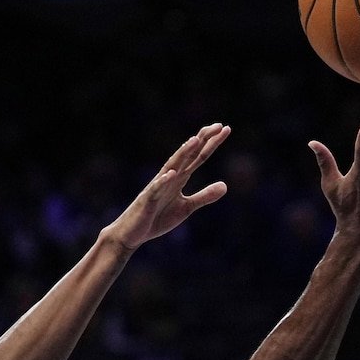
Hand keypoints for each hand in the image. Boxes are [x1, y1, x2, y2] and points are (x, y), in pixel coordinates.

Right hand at [102, 123, 230, 250]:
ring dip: (183, 153)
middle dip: (202, 140)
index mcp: (180, 178)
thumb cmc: (158, 218)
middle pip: (188, 155)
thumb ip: (204, 196)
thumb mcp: (186, 208)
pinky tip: (172, 174)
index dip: (212, 143)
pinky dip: (163, 181)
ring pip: (172, 166)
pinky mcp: (148, 200)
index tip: (226, 128)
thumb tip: (225, 186)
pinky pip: (156, 189)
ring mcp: (157, 186)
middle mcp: (169, 177)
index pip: (198, 156)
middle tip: (218, 126)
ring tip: (195, 140)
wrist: (133, 233)